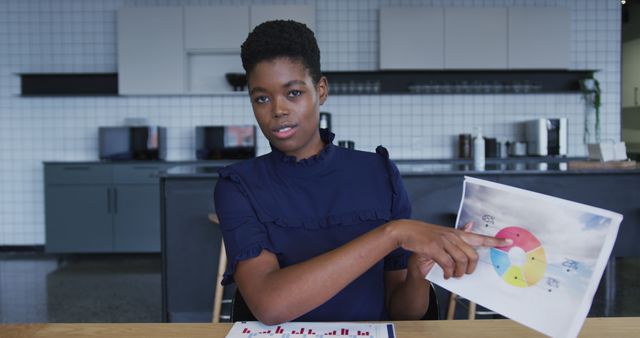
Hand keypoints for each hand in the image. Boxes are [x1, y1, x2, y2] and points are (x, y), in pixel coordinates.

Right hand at [389, 220, 510, 279]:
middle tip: (465, 273)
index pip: (479, 236)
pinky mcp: (434, 248)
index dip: (495, 241)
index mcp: (456, 233)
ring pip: (461, 261)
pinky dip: (449, 273)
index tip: (508, 242)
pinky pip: (448, 264)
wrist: (405, 231)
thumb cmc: (423, 234)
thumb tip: (472, 226)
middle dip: (471, 268)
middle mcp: (452, 236)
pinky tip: (446, 274)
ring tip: (453, 275)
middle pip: (472, 255)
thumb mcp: (443, 233)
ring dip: (459, 273)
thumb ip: (458, 233)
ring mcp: (443, 241)